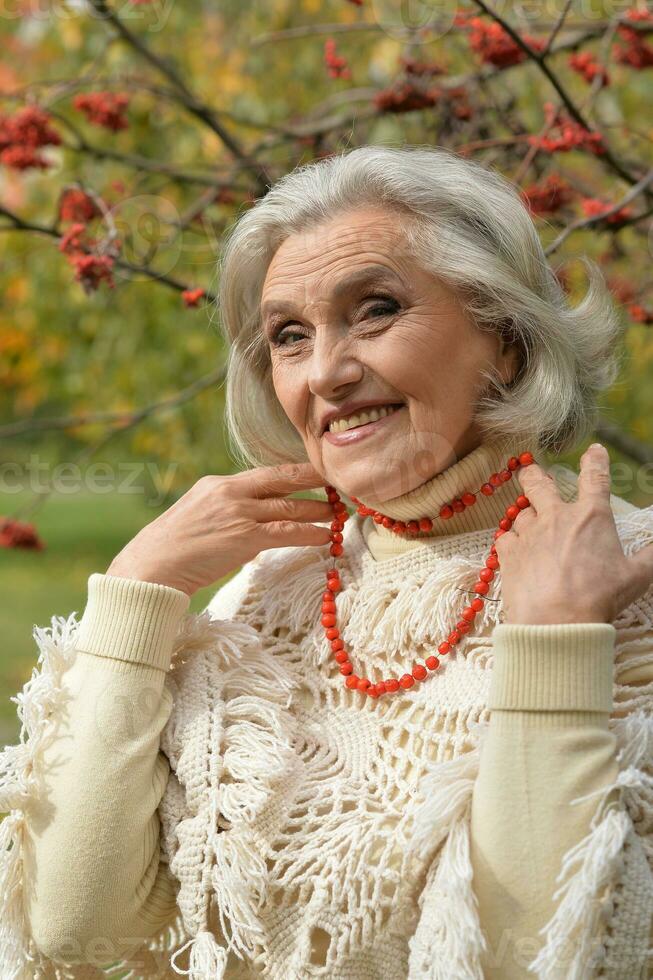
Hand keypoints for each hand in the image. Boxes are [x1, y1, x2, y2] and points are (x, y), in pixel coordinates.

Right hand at [106, 461, 333, 596]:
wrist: (150, 567)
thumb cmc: (171, 551)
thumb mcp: (199, 517)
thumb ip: (227, 513)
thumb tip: (256, 522)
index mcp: (217, 484)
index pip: (264, 474)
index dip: (293, 474)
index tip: (314, 473)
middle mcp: (230, 492)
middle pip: (282, 480)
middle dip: (314, 479)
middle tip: (338, 481)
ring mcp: (237, 513)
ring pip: (290, 507)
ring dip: (319, 510)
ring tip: (339, 513)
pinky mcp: (243, 538)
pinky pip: (287, 532)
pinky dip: (310, 533)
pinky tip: (325, 536)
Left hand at [495, 443, 652, 625]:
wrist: (556, 621)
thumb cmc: (600, 598)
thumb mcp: (637, 576)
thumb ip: (650, 555)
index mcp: (592, 517)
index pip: (595, 478)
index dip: (595, 461)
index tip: (594, 451)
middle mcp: (557, 517)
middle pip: (539, 483)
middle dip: (534, 474)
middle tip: (532, 472)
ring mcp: (530, 533)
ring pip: (522, 513)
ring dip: (527, 516)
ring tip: (531, 526)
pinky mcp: (509, 553)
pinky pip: (505, 538)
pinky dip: (511, 541)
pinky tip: (516, 550)